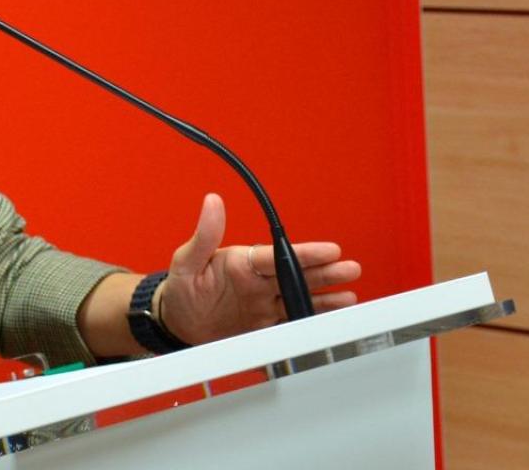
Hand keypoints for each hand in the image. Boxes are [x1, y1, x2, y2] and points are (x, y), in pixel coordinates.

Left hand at [158, 193, 361, 345]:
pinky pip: (291, 325)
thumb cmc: (181, 288)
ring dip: (324, 298)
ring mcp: (264, 305)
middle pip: (295, 277)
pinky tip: (330, 321)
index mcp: (243, 262)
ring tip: (348, 297)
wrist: (178, 322)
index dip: (304, 254)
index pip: (277, 257)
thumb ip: (203, 236)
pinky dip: (311, 324)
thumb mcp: (186, 261)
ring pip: (299, 300)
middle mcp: (259, 282)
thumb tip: (212, 202)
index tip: (329, 250)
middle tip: (350, 269)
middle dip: (325, 273)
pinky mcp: (264, 326)